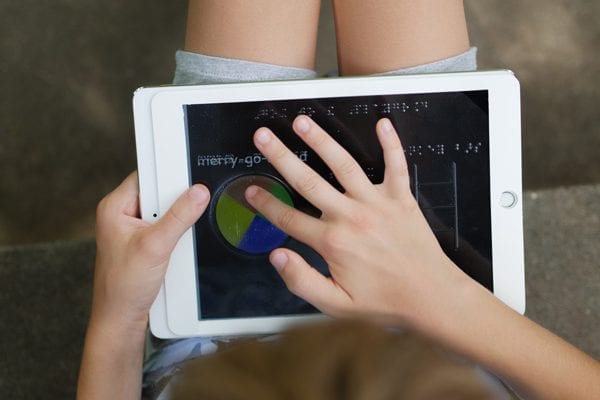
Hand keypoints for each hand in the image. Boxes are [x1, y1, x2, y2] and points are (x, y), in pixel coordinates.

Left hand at [92, 172, 209, 329]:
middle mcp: (121, 214)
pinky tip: (175, 246)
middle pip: (158, 193)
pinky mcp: (142, 242)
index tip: (189, 181)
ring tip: (173, 238)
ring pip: (164, 211)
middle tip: (181, 217)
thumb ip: (179, 217)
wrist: (122, 318)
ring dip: (175, 221)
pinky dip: (175, 233)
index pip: (146, 175)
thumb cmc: (124, 286)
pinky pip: (164, 226)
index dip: (168, 177)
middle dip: (174, 203)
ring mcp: (131, 228)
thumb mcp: (156, 246)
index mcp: (114, 207)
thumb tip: (198, 193)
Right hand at [245, 116, 471, 327]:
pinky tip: (382, 123)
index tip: (251, 191)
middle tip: (263, 136)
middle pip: (308, 181)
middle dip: (281, 156)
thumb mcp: (336, 304)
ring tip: (302, 122)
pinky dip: (391, 143)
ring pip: (343, 165)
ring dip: (321, 141)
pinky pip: (396, 165)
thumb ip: (301, 280)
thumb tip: (276, 256)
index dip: (266, 204)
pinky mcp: (400, 198)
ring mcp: (377, 204)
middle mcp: (351, 217)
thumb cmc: (385, 302)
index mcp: (333, 243)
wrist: (431, 297)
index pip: (289, 219)